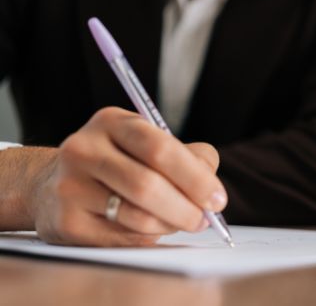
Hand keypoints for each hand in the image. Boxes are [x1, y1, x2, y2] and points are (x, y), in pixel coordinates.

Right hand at [29, 107, 226, 245]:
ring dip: (169, 225)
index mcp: (112, 122)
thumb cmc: (120, 162)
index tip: (217, 198)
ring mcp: (69, 186)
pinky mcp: (65, 221)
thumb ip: (190, 156)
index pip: (160, 148)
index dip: (194, 176)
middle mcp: (84, 149)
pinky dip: (147, 238)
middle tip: (204, 220)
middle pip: (147, 185)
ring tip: (179, 222)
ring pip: (136, 216)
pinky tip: (152, 230)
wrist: (53, 184)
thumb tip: (212, 189)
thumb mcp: (150, 143)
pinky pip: (121, 238)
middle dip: (186, 208)